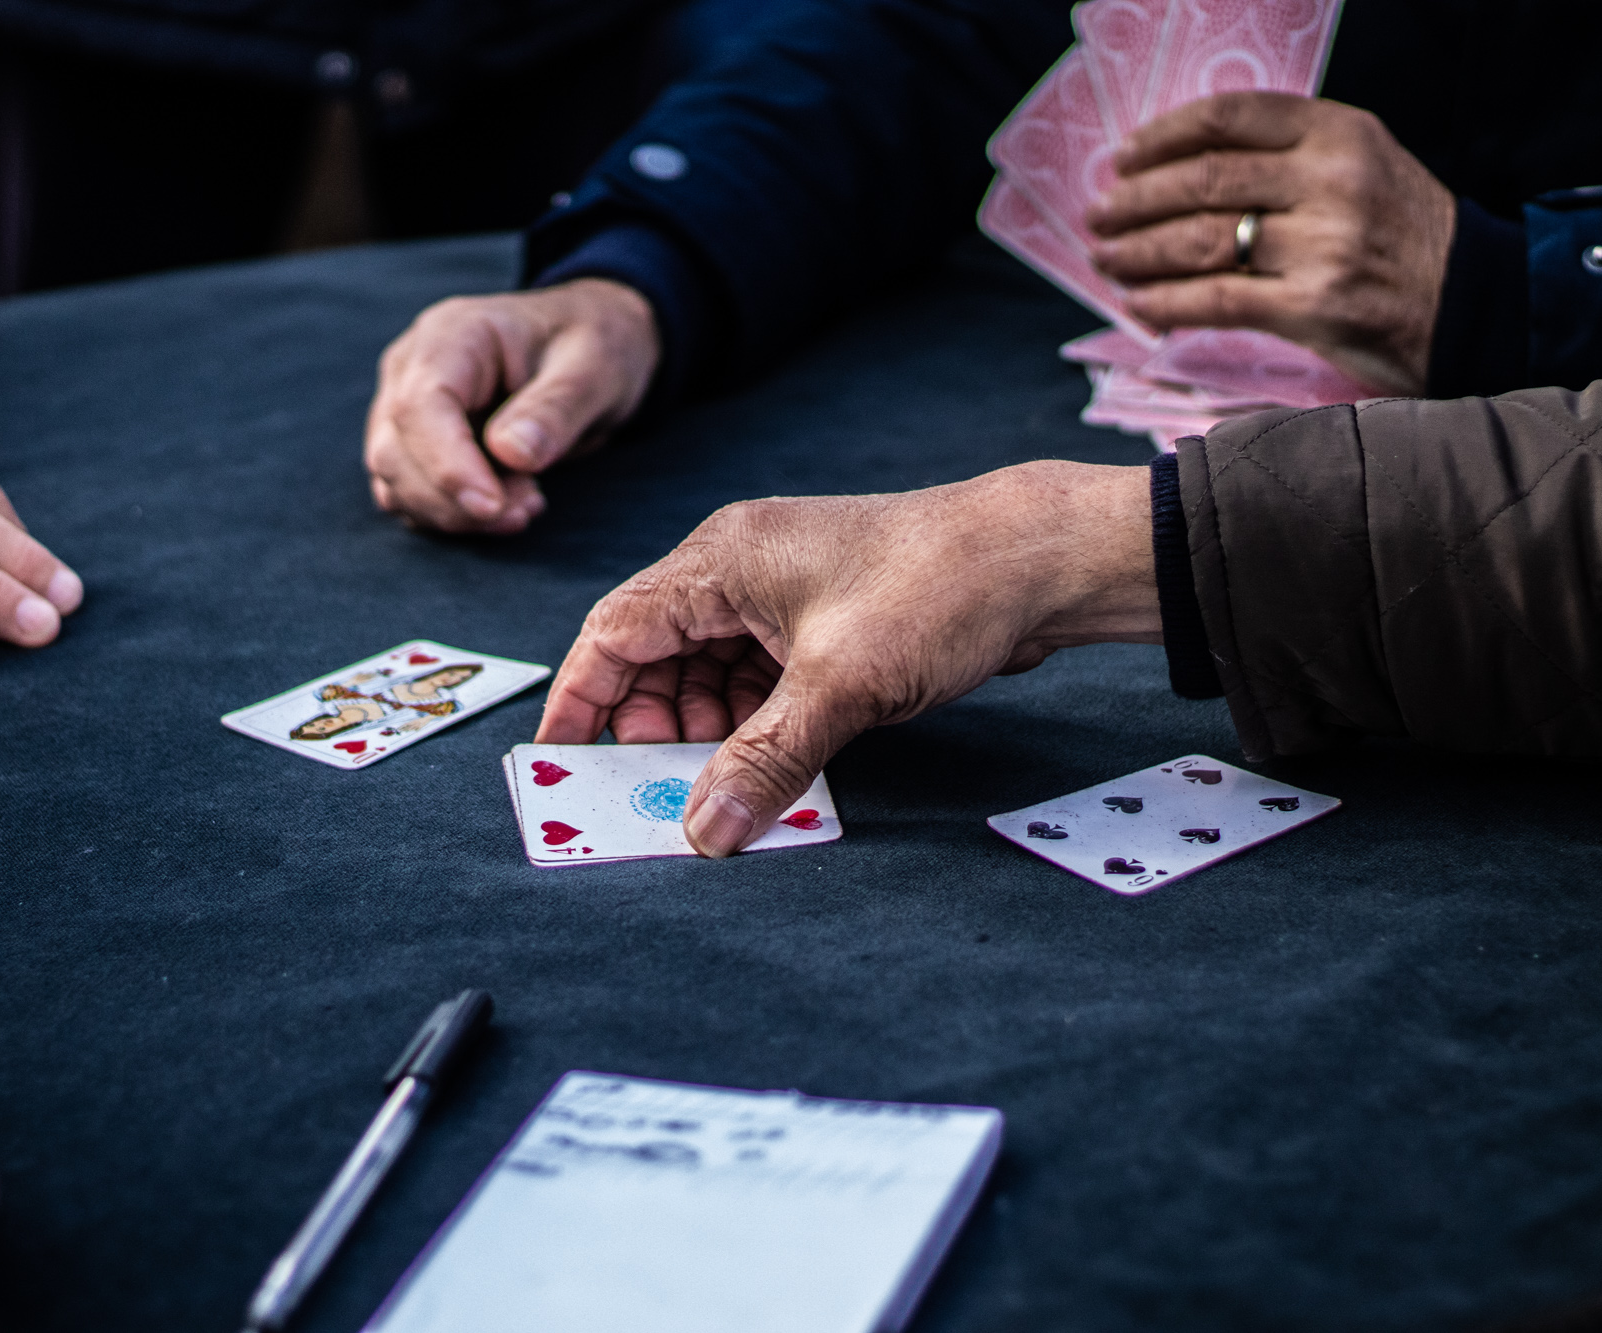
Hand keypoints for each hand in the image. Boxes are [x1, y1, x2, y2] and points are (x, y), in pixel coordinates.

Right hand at [365, 278, 658, 533]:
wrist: (587, 348)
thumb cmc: (590, 346)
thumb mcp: (594, 369)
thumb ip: (555, 409)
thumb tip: (511, 454)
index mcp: (453, 334)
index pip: (420, 405)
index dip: (448, 466)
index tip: (493, 507)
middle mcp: (413, 367)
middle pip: (396, 451)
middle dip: (456, 501)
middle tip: (529, 508)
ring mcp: (405, 407)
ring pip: (397, 481)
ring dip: (456, 514)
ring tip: (528, 505)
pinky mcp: (414, 444)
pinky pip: (411, 494)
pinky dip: (453, 515)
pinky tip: (509, 506)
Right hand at [536, 462, 1161, 854]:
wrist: (1040, 558)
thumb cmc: (939, 588)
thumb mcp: (841, 687)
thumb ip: (764, 762)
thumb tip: (703, 832)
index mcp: (721, 560)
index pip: (614, 632)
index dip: (581, 701)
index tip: (561, 765)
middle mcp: (738, 568)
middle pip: (654, 656)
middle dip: (652, 728)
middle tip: (664, 794)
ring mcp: (781, 593)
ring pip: (707, 672)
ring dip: (707, 732)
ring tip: (727, 787)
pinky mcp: (819, 620)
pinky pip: (756, 678)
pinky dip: (752, 723)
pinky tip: (772, 766)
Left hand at [1086, 92, 1455, 394]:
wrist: (1472, 304)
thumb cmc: (1399, 236)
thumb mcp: (1359, 167)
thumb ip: (1285, 158)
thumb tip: (1176, 172)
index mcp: (1339, 132)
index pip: (1230, 117)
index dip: (1163, 137)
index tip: (1123, 158)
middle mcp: (1332, 180)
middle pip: (1203, 180)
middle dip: (1135, 201)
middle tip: (1097, 215)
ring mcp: (1323, 244)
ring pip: (1200, 240)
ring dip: (1138, 252)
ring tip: (1105, 259)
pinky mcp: (1313, 306)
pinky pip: (1214, 300)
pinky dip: (1164, 303)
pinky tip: (1136, 305)